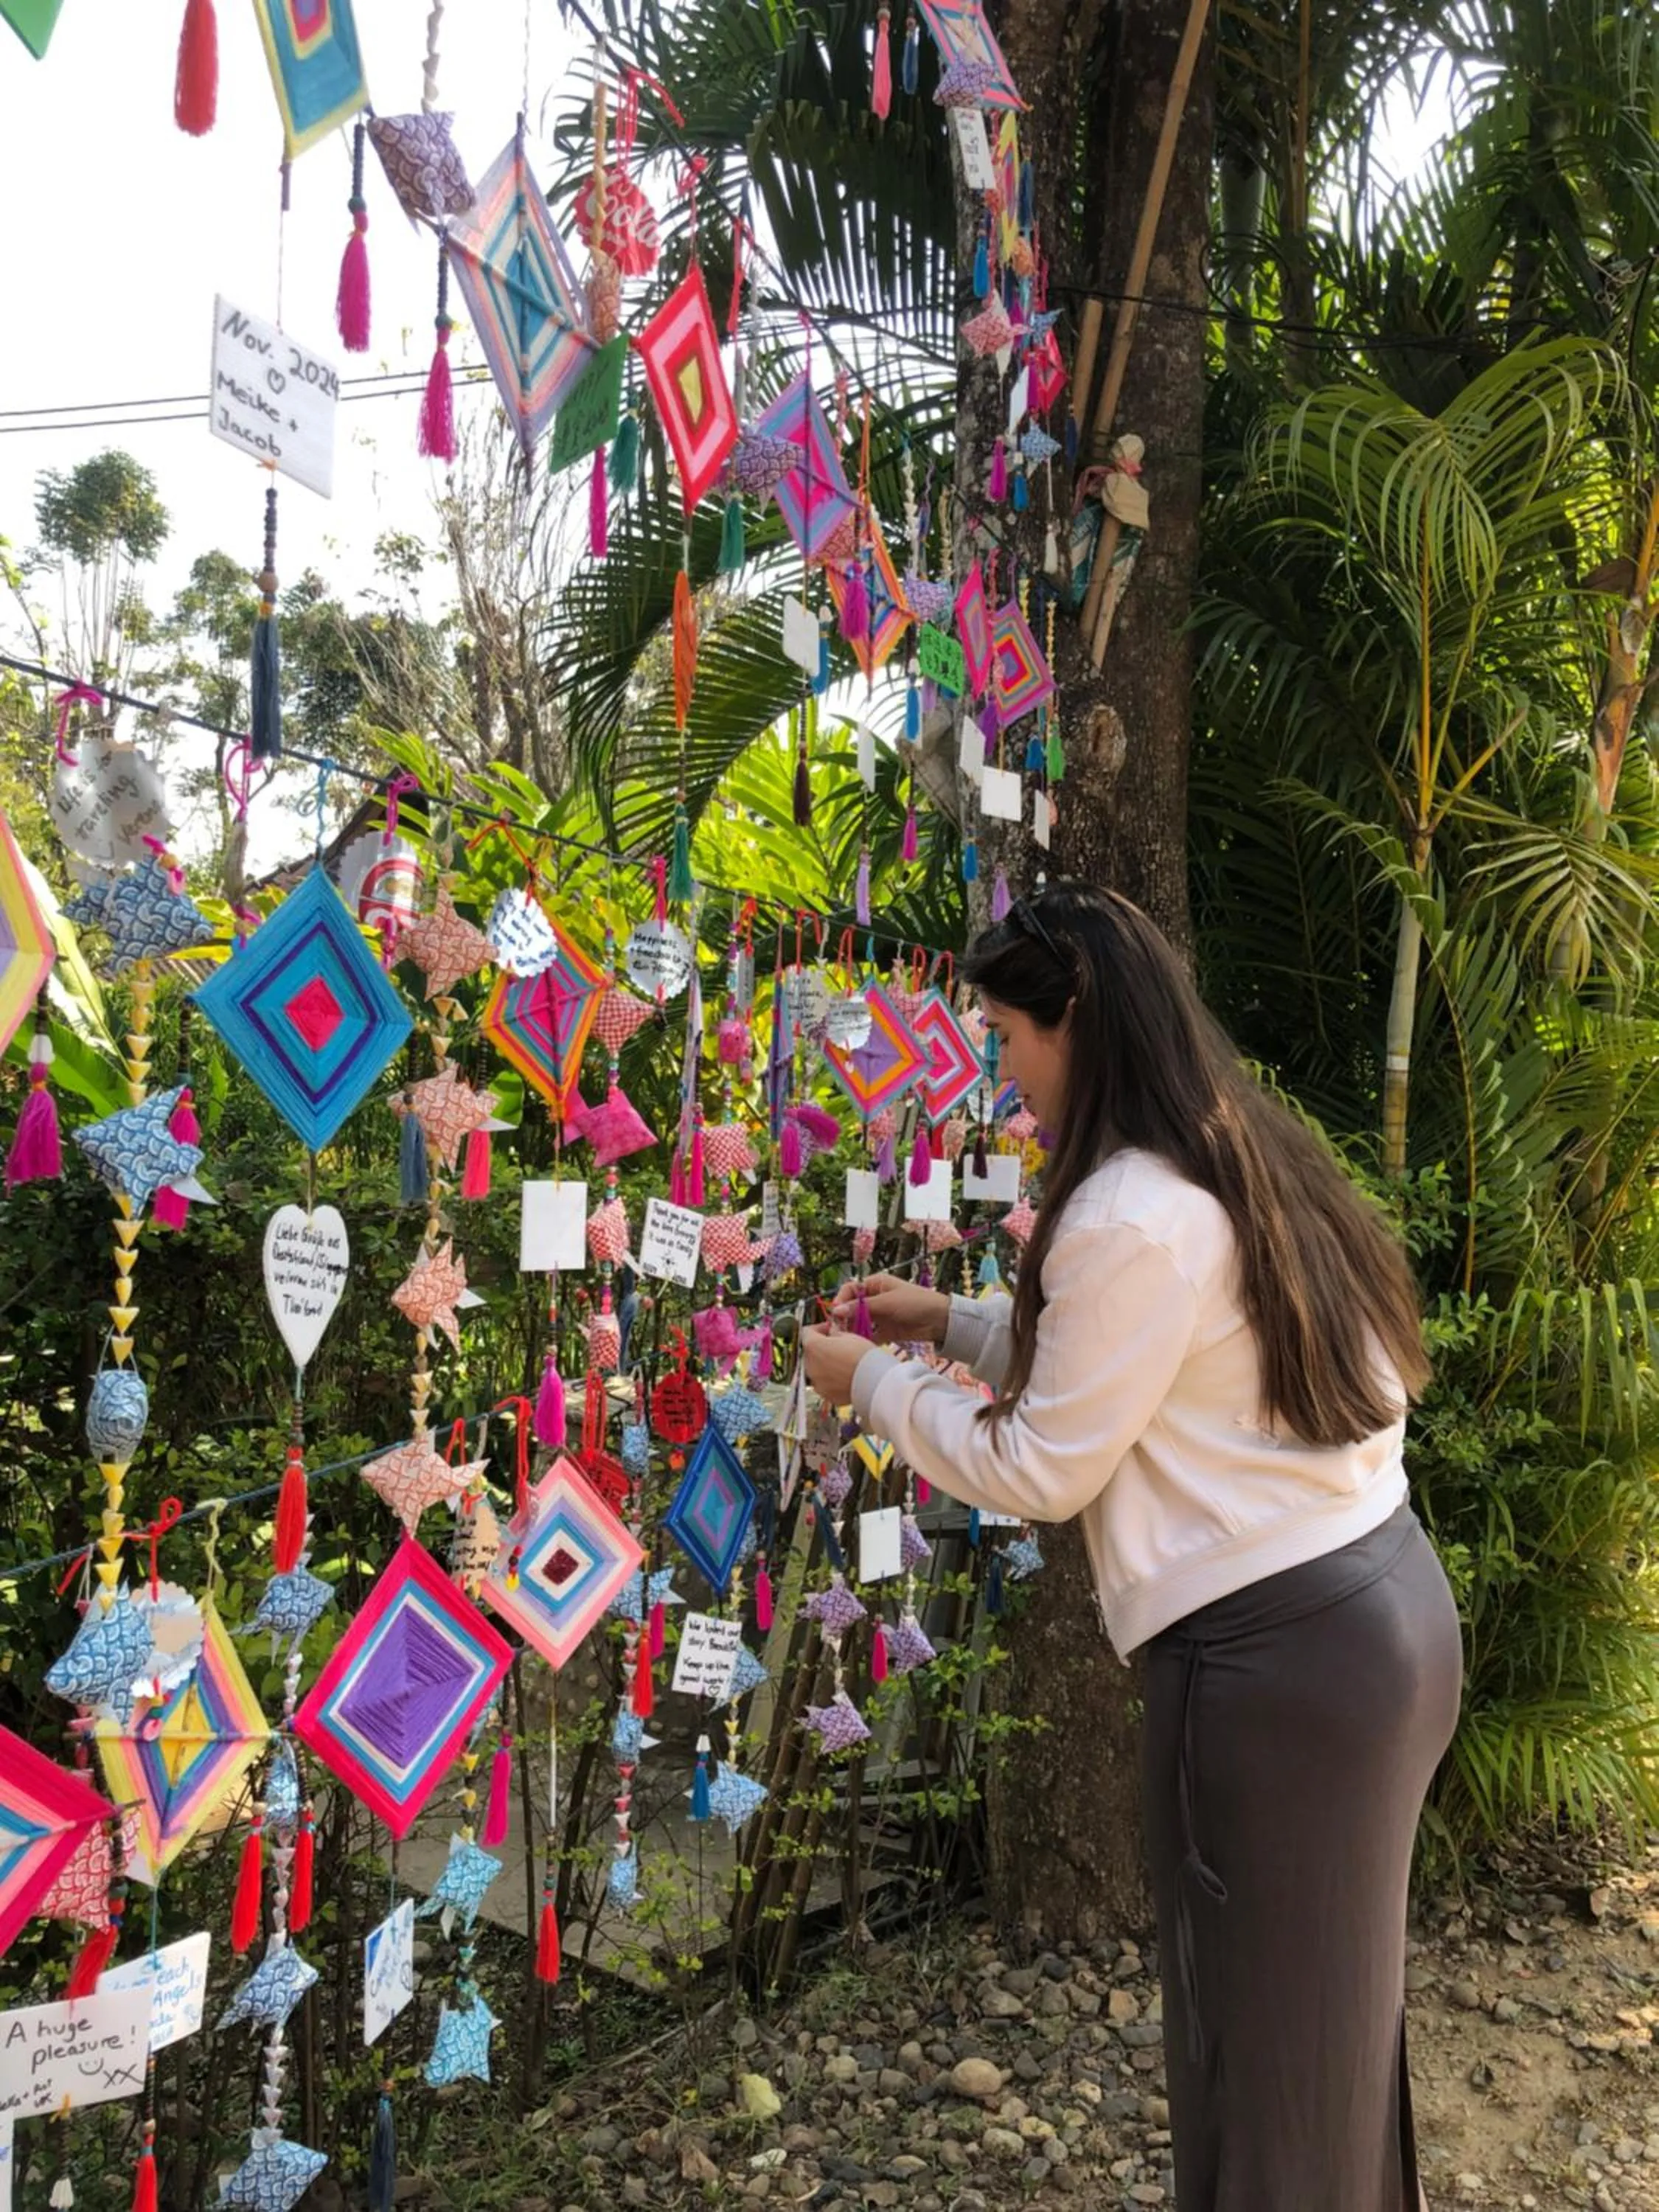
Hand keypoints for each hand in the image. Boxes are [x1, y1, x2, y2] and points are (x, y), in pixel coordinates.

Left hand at [802, 1322, 877, 1408]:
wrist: (873, 1382)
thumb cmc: (862, 1355)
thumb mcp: (850, 1337)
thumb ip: (835, 1333)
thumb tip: (831, 1332)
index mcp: (813, 1346)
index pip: (807, 1332)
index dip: (819, 1328)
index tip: (829, 1328)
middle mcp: (810, 1365)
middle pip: (810, 1352)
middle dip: (820, 1348)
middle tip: (837, 1346)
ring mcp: (816, 1382)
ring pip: (816, 1369)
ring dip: (824, 1364)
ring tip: (842, 1364)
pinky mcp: (825, 1395)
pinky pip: (824, 1384)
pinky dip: (830, 1380)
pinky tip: (844, 1378)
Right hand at [828, 1272, 949, 1346]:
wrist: (941, 1321)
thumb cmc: (916, 1303)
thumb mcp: (888, 1303)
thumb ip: (862, 1308)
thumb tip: (836, 1310)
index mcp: (875, 1284)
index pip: (851, 1290)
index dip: (842, 1300)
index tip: (837, 1313)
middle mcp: (875, 1299)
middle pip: (852, 1308)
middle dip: (845, 1318)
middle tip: (839, 1331)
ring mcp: (880, 1316)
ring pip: (859, 1323)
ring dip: (852, 1331)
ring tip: (847, 1340)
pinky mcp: (885, 1331)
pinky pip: (869, 1336)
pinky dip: (863, 1340)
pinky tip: (858, 1346)